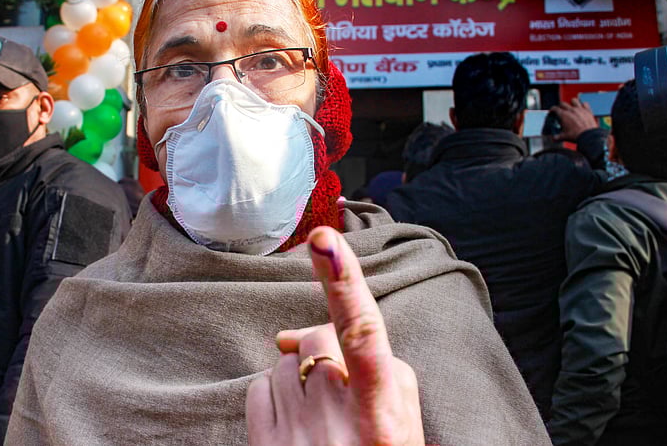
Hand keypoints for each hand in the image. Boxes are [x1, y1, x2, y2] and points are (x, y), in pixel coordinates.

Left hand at [246, 227, 423, 445]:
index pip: (363, 335)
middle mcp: (334, 419)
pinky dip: (274, 393)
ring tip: (320, 417)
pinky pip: (258, 386)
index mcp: (380, 415)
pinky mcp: (261, 441)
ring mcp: (293, 433)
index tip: (325, 240)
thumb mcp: (408, 429)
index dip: (344, 283)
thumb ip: (388, 373)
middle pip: (314, 338)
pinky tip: (294, 424)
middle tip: (340, 386)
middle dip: (322, 345)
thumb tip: (339, 333)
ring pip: (282, 362)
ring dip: (298, 374)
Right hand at [549, 98, 597, 141]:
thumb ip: (557, 137)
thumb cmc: (576, 136)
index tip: (552, 111)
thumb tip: (554, 138)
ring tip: (572, 107)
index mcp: (563, 115)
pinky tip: (582, 109)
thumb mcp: (564, 137)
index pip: (555, 108)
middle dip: (560, 106)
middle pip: (563, 103)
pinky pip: (585, 103)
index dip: (552, 110)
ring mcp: (580, 109)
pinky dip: (583, 105)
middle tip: (561, 111)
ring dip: (571, 103)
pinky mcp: (587, 110)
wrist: (588, 135)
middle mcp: (571, 110)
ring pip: (573, 100)